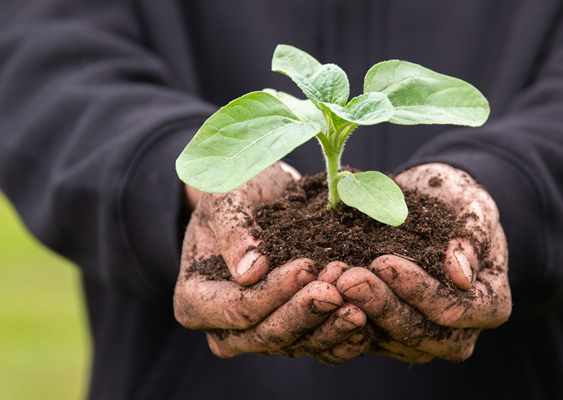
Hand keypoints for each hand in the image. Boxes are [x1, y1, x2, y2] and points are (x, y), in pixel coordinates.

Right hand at [173, 162, 367, 362]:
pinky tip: (367, 321)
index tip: (306, 267)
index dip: (273, 293)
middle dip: (304, 313)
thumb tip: (248, 272)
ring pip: (295, 346)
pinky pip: (317, 349)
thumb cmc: (239, 191)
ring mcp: (258, 337)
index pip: (236, 309)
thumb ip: (233, 230)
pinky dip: (342, 340)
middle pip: (265, 335)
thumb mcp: (227, 196)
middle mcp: (223, 329)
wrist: (265, 198)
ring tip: (358, 304)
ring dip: (329, 327)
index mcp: (195, 300)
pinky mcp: (291, 336)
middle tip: (337, 288)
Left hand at [335, 163, 510, 362]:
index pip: (454, 310)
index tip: (384, 262)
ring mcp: (424, 339)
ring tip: (331, 282)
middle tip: (348, 277)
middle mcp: (460, 333)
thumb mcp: (474, 204)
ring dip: (356, 314)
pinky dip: (340, 319)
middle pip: (419, 333)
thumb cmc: (458, 200)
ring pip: (388, 340)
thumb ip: (473, 234)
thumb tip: (461, 275)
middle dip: (381, 305)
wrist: (431, 204)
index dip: (419, 291)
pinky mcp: (390, 337)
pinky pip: (365, 339)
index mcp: (492, 304)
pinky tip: (322, 293)